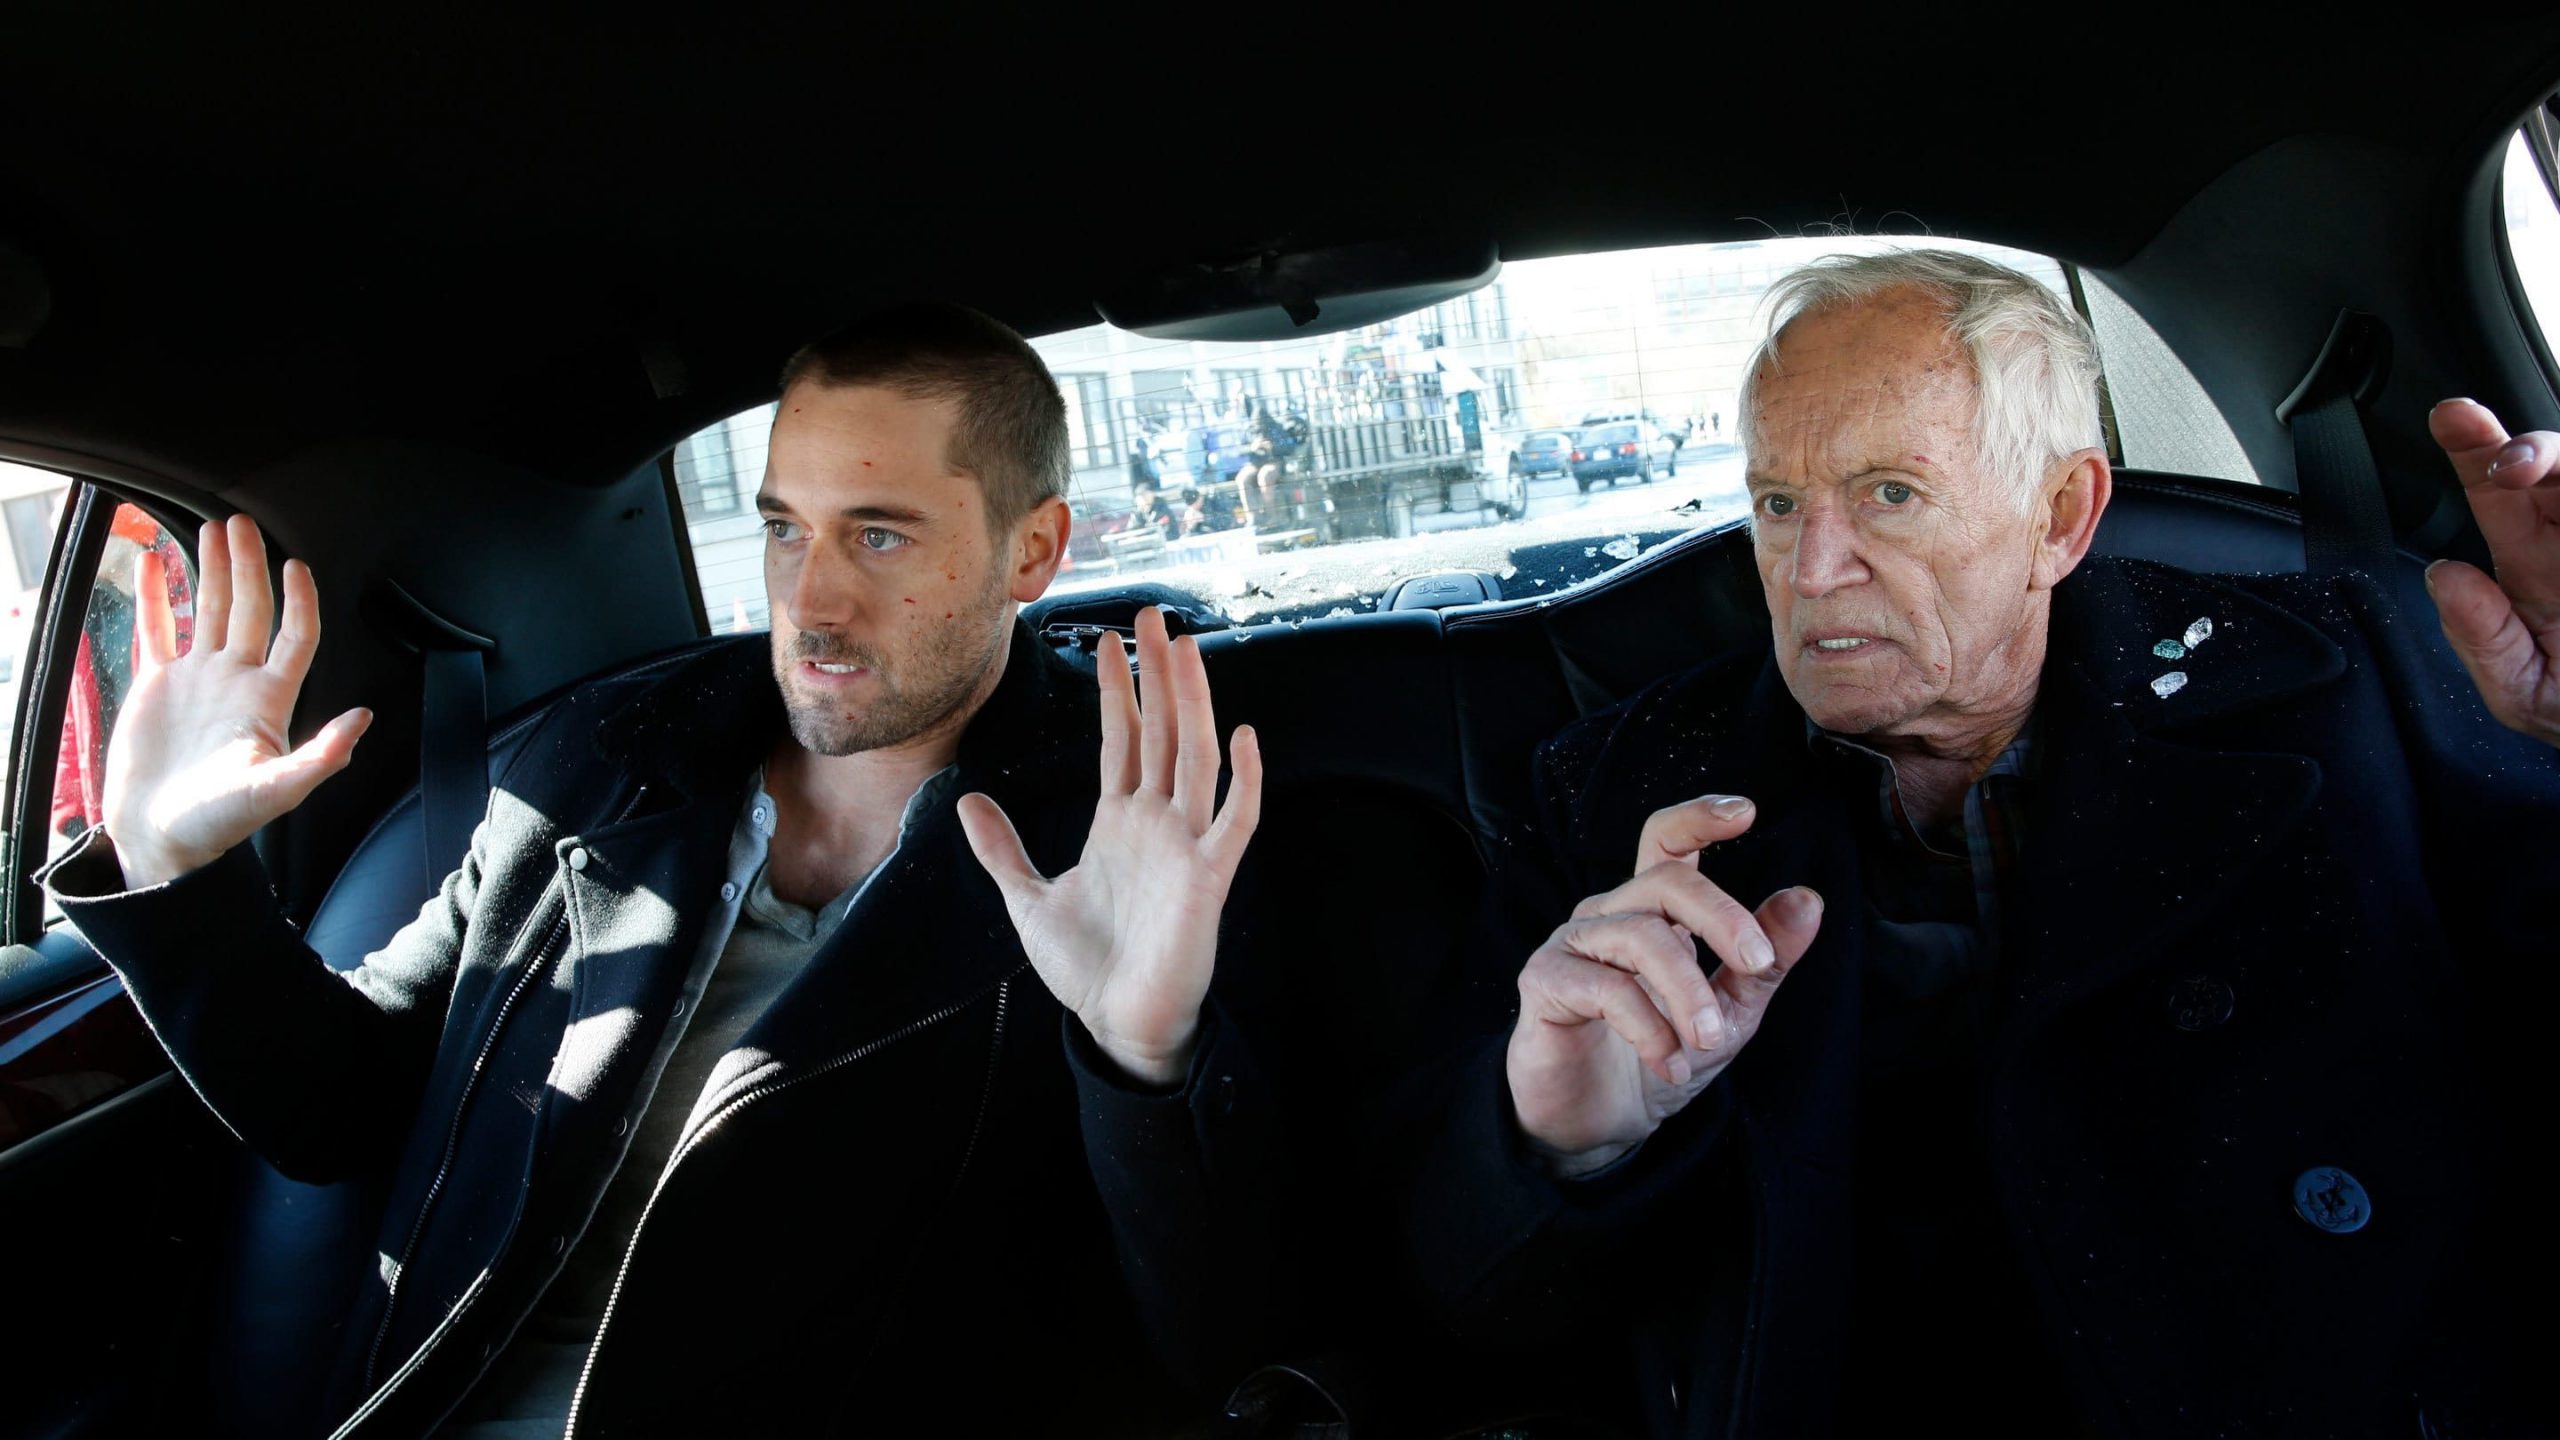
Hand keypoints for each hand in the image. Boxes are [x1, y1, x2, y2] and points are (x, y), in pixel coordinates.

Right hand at [101, 516, 372, 888]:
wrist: (161, 839)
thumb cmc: (218, 823)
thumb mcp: (275, 791)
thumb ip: (319, 756)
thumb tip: (364, 720)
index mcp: (267, 699)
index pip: (293, 636)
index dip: (298, 600)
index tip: (295, 565)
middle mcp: (235, 681)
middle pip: (248, 610)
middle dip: (247, 566)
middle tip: (241, 523)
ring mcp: (196, 680)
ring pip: (206, 611)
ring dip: (209, 571)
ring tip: (211, 529)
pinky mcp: (156, 687)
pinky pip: (156, 630)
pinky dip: (153, 596)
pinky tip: (150, 563)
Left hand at [959, 607, 1260, 1086]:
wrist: (1117, 1023)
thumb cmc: (1084, 968)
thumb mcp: (1027, 898)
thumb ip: (1002, 849)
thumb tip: (968, 800)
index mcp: (1118, 821)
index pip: (1120, 739)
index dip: (1116, 690)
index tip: (1108, 639)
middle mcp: (1156, 821)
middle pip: (1160, 731)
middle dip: (1155, 674)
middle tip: (1151, 614)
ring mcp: (1185, 844)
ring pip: (1194, 757)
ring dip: (1192, 703)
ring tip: (1186, 649)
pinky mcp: (1209, 876)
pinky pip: (1234, 819)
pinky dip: (1243, 779)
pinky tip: (1243, 735)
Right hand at [1506, 796, 1821, 1176]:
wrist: (1599, 1126)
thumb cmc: (1660, 1058)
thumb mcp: (1731, 1014)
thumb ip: (1764, 962)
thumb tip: (1808, 900)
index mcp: (1651, 912)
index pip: (1667, 842)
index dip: (1699, 818)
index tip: (1745, 812)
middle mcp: (1609, 915)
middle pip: (1665, 881)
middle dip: (1721, 915)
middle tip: (1756, 961)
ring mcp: (1573, 944)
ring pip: (1641, 936)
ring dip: (1687, 989)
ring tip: (1709, 1039)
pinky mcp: (1545, 982)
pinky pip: (1606, 988)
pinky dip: (1649, 1027)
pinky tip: (1670, 1064)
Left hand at [2424, 399, 2559, 745]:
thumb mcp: (2523, 693)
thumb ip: (2482, 640)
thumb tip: (2447, 579)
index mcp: (2534, 567)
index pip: (2496, 497)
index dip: (2472, 450)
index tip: (2451, 418)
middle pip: (2549, 466)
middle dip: (2524, 445)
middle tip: (2507, 463)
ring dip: (2559, 462)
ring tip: (2532, 475)